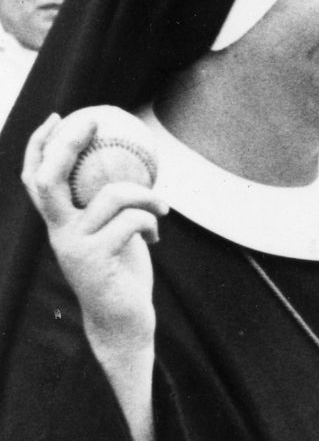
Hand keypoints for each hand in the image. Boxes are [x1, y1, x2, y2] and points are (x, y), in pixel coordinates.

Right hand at [21, 109, 166, 355]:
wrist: (121, 323)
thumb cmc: (122, 274)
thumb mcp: (111, 234)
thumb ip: (107, 207)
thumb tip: (128, 166)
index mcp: (57, 223)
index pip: (35, 178)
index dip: (40, 146)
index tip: (57, 118)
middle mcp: (57, 232)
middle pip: (50, 177)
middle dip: (69, 144)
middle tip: (94, 122)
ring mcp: (72, 246)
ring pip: (110, 195)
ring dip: (145, 194)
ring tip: (161, 207)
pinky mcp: (94, 260)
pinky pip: (130, 221)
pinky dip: (150, 221)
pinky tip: (156, 235)